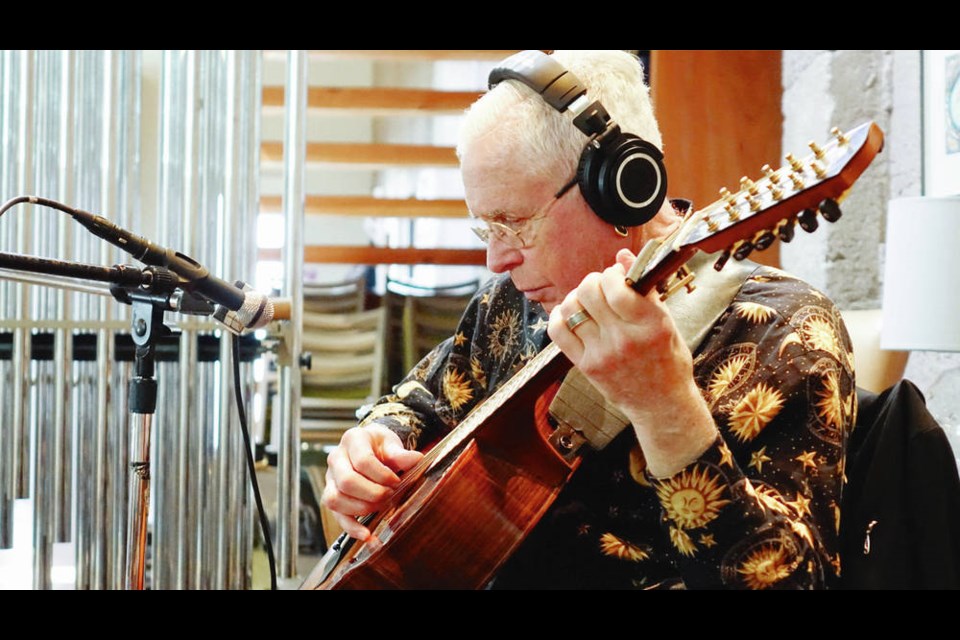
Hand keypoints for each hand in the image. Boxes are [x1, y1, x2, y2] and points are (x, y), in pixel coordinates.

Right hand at [321, 424, 422, 540]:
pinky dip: (352, 528)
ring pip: (336, 499)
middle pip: (347, 481)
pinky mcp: (332, 496)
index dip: (382, 476)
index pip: (363, 461)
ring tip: (381, 507)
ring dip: (362, 508)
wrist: (370, 447)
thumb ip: (401, 454)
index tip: (396, 482)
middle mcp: (336, 458)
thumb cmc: (380, 446)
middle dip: (372, 493)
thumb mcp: (392, 444)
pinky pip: (336, 515)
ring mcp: (331, 479)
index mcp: (353, 440)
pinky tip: (368, 535)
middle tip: (390, 495)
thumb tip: (417, 460)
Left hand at [547, 248, 717, 477]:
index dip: (611, 274)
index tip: (616, 276)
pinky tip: (571, 315)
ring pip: (570, 308)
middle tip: (601, 287)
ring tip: (587, 302)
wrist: (660, 403)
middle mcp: (624, 339)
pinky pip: (558, 331)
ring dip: (576, 297)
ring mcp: (602, 354)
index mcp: (650, 325)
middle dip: (593, 281)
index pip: (616, 287)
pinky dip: (559, 316)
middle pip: (589, 292)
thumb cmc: (668, 360)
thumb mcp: (666, 322)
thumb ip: (644, 289)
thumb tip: (622, 256)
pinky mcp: (585, 366)